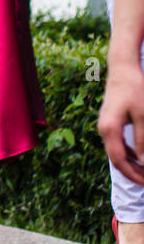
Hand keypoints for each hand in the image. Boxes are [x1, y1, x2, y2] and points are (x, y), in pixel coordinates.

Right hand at [99, 61, 143, 186]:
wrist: (122, 69)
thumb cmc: (135, 90)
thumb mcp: (143, 116)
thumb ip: (143, 140)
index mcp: (109, 129)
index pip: (120, 160)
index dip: (134, 175)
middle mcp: (103, 129)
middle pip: (116, 158)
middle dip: (132, 172)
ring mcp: (105, 125)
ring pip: (116, 151)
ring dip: (131, 163)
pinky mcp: (110, 121)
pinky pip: (117, 142)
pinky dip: (128, 152)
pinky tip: (139, 155)